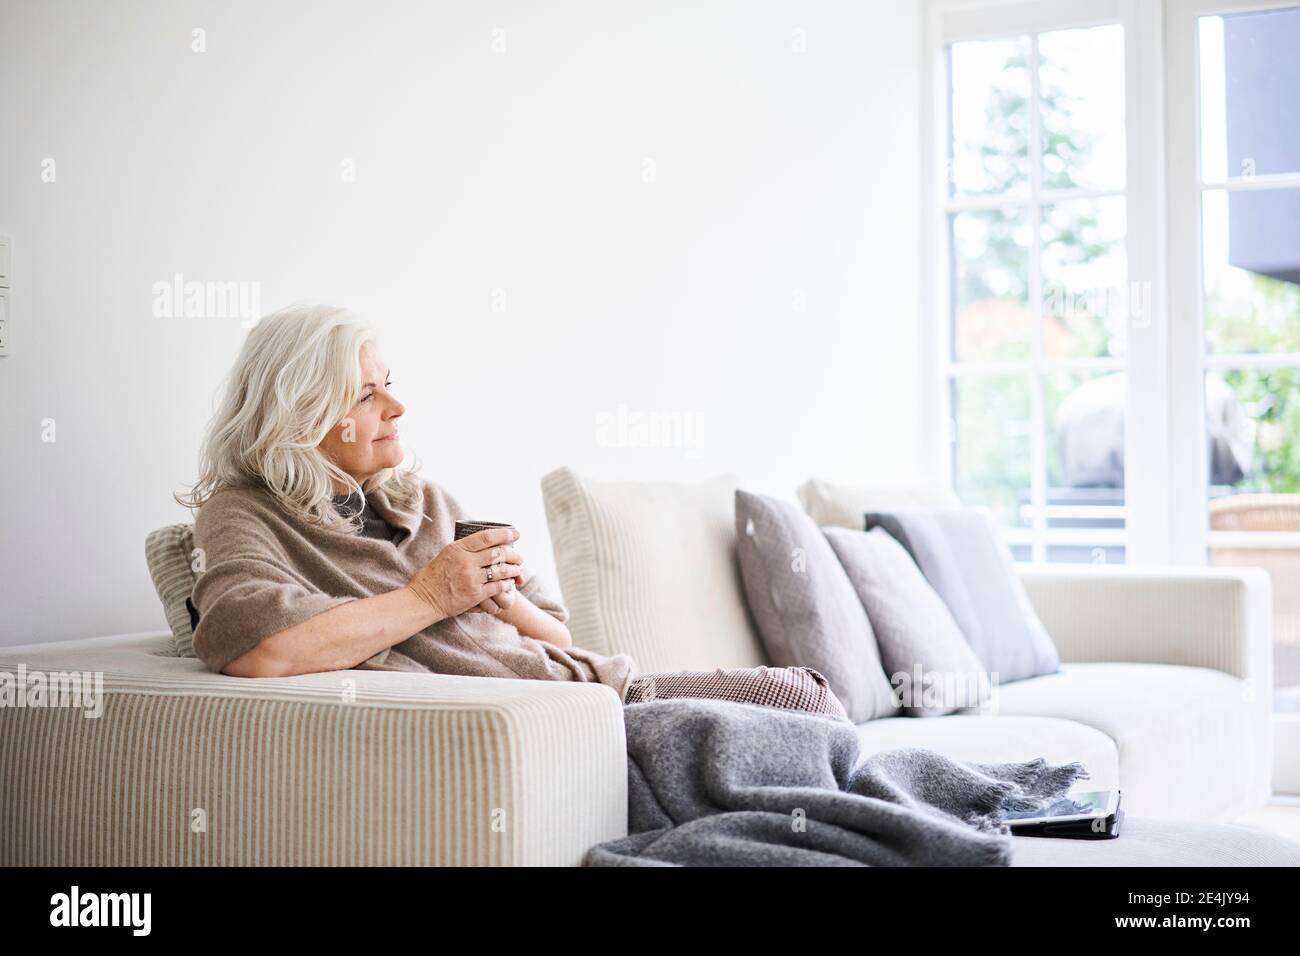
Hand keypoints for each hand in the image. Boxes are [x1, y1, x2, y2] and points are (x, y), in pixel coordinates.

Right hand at [405, 526, 522, 617]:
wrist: (423, 599)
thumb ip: (463, 549)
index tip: (515, 534)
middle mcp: (465, 561)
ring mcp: (471, 578)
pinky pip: (498, 586)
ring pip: (501, 570)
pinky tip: (509, 583)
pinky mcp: (475, 594)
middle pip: (498, 553)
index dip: (504, 534)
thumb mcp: (445, 555)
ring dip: (514, 570)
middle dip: (514, 554)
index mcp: (457, 548)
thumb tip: (482, 543)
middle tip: (520, 557)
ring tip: (518, 570)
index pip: (486, 537)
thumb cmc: (432, 577)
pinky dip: (507, 584)